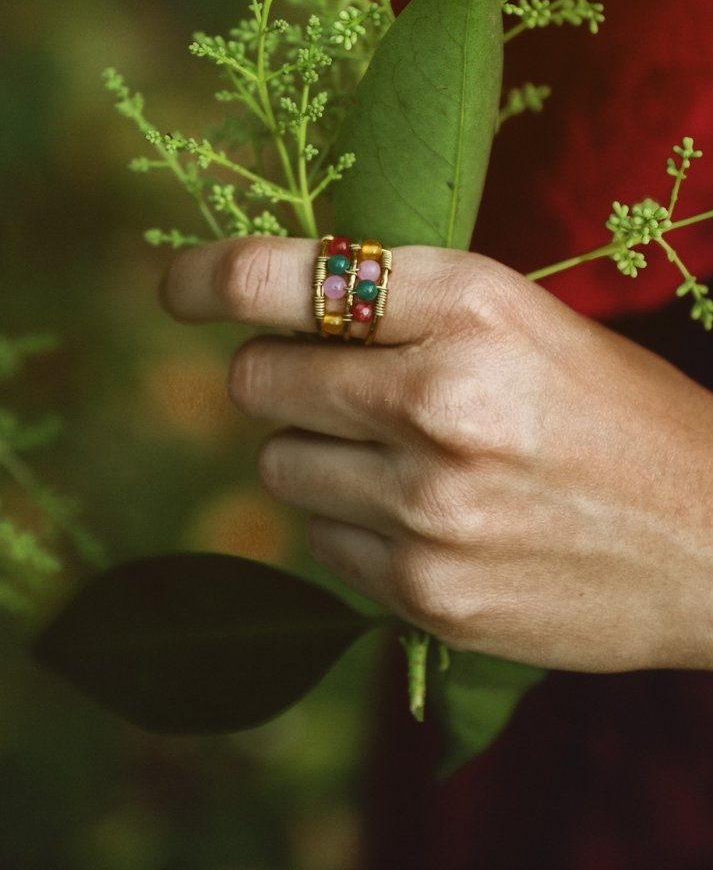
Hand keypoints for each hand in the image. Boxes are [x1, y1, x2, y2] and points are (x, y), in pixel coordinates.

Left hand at [160, 235, 712, 672]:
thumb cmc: (622, 418)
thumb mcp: (528, 326)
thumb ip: (405, 316)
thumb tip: (275, 321)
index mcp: (471, 305)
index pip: (287, 276)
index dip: (210, 275)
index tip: (178, 286)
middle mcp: (439, 400)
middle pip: (255, 380)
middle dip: (277, 378)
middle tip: (329, 386)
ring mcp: (428, 507)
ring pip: (277, 468)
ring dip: (316, 456)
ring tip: (400, 462)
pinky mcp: (426, 593)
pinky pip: (321, 543)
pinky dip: (352, 525)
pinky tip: (425, 522)